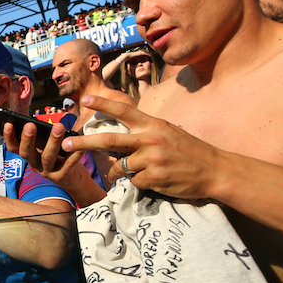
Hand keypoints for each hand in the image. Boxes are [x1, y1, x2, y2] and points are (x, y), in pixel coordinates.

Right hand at [3, 120, 94, 199]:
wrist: (74, 179)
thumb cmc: (60, 157)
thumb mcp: (48, 147)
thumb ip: (43, 137)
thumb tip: (43, 121)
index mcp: (30, 156)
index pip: (15, 148)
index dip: (9, 138)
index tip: (8, 124)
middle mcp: (35, 165)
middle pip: (27, 153)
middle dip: (27, 139)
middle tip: (30, 125)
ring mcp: (48, 172)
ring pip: (48, 157)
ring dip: (52, 142)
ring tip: (58, 127)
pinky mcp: (62, 177)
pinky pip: (68, 164)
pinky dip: (74, 154)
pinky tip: (79, 144)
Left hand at [61, 95, 225, 199]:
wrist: (216, 171)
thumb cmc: (190, 152)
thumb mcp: (168, 133)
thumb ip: (144, 133)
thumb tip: (118, 141)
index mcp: (153, 124)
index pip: (124, 110)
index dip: (103, 104)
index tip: (85, 99)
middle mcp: (150, 139)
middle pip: (109, 140)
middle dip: (84, 143)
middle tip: (66, 144)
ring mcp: (151, 159)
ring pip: (121, 166)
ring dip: (125, 172)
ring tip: (147, 170)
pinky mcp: (153, 178)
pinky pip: (135, 181)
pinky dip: (142, 182)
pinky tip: (159, 179)